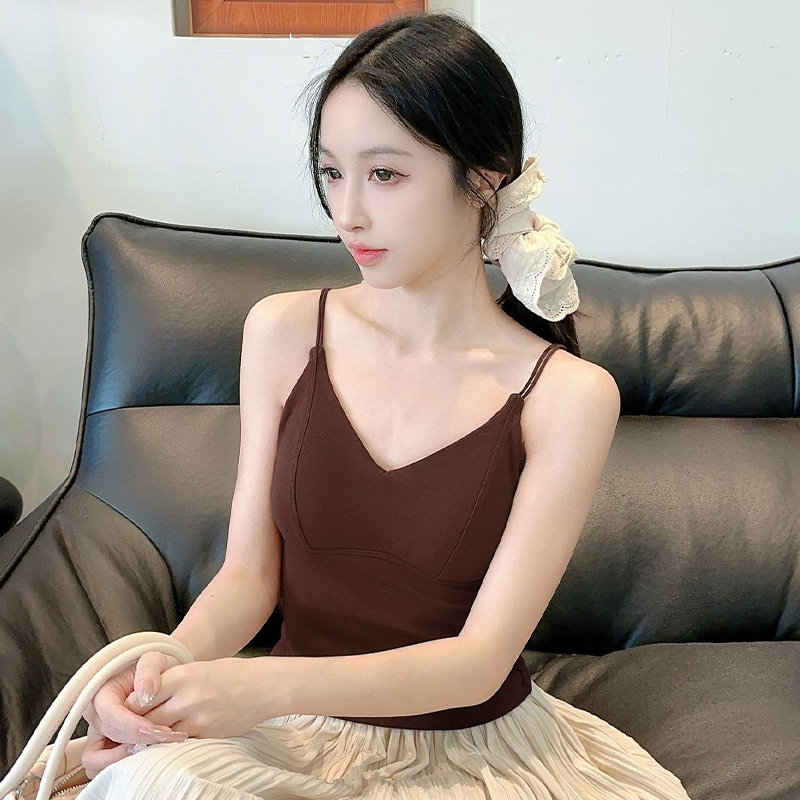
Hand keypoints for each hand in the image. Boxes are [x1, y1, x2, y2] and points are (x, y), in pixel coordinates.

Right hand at [81, 655, 187, 777]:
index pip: (110, 714)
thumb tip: (145, 692)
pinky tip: (150, 753)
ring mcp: (99, 733)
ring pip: (97, 760)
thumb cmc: (156, 667)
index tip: (154, 729)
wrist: (163, 675)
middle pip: (109, 736)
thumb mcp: (156, 658)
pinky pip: (105, 767)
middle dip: (138, 740)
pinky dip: (123, 765)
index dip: (131, 726)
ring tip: (155, 748)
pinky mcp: (108, 747)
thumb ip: (149, 668)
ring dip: (124, 759)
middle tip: (166, 737)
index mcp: (102, 691)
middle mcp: (96, 714)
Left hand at [126, 657, 268, 739]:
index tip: (128, 711)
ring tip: (152, 736)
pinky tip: (174, 740)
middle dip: (138, 727)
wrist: (263, 686)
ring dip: (155, 738)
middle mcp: (187, 698)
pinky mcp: (208, 735)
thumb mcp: (197, 669)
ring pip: (162, 737)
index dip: (131, 708)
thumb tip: (140, 702)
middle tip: (133, 729)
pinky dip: (174, 743)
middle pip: (146, 722)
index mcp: (182, 676)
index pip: (140, 698)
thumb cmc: (230, 674)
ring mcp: (198, 719)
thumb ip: (169, 684)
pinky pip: (181, 744)